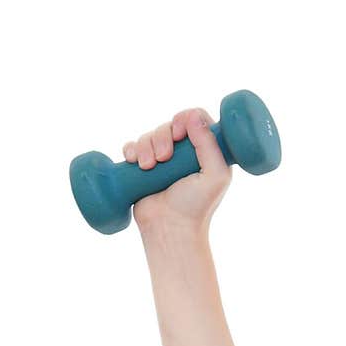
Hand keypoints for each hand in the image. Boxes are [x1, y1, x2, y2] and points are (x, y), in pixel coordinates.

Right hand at [122, 107, 231, 234]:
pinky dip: (131, 150)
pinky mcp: (144, 169)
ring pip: (150, 135)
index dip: (186, 118)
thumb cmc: (196, 207)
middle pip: (170, 124)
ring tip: (148, 167)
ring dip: (146, 146)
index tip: (180, 133)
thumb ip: (210, 145)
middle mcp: (185, 154)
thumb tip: (193, 116)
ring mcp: (163, 160)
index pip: (196, 118)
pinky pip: (133, 146)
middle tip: (164, 158)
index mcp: (207, 152)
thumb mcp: (214, 176)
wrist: (170, 229)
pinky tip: (134, 163)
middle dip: (162, 136)